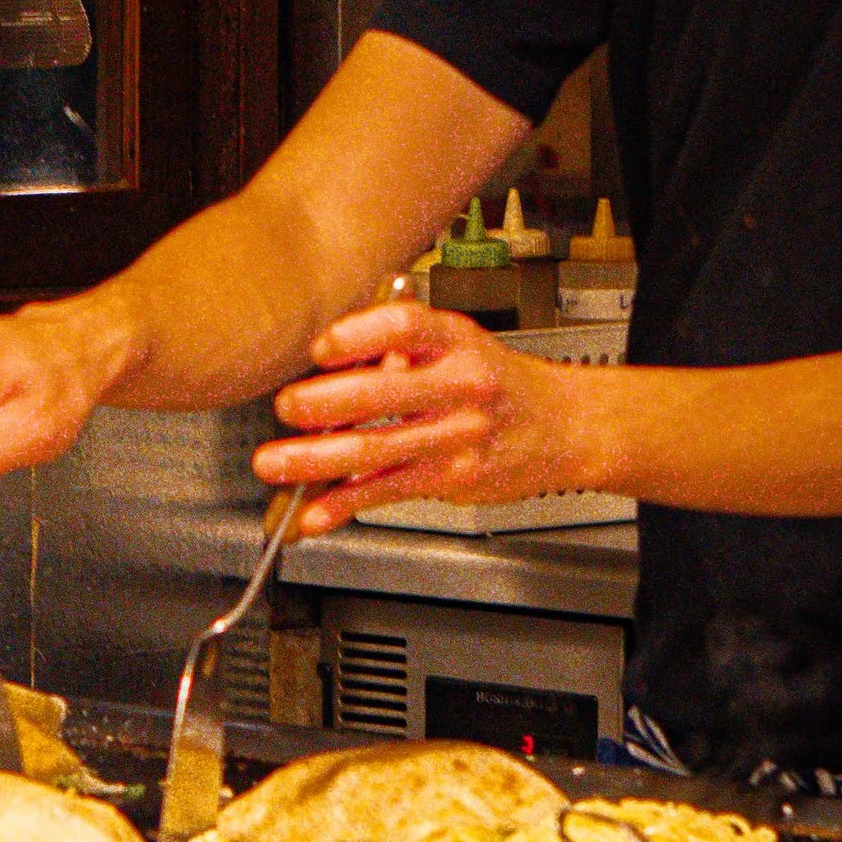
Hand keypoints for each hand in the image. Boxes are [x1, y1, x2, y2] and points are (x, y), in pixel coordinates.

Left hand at [255, 300, 610, 532]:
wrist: (566, 427)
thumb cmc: (500, 382)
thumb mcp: (459, 344)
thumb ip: (400, 347)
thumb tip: (330, 357)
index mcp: (456, 341)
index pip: (406, 327)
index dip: (359, 335)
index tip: (320, 347)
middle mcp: (460, 386)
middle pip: (386, 392)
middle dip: (326, 402)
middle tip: (286, 407)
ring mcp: (457, 437)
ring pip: (378, 449)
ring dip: (317, 460)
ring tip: (275, 464)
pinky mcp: (451, 479)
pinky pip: (388, 492)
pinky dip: (344, 505)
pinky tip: (313, 514)